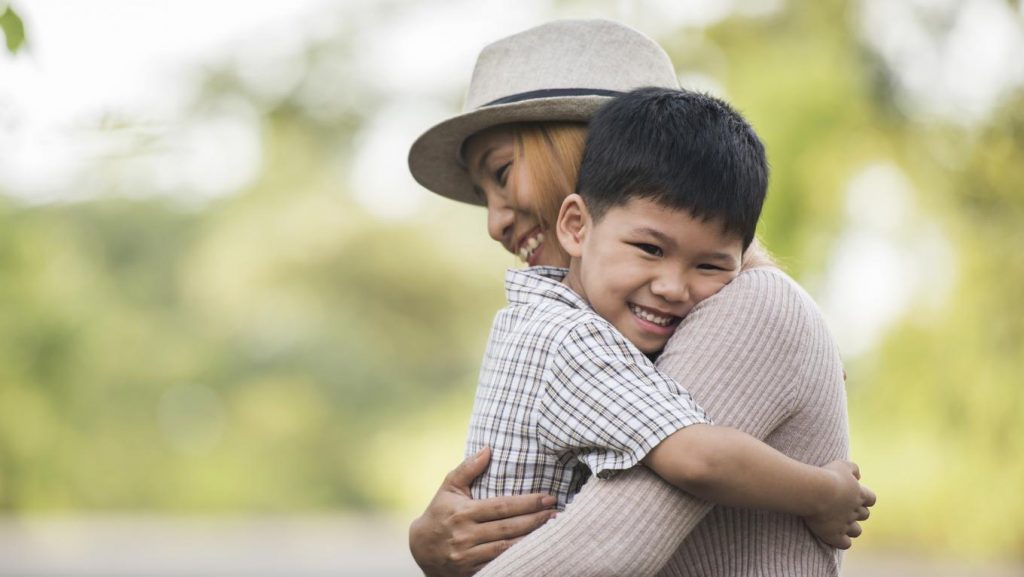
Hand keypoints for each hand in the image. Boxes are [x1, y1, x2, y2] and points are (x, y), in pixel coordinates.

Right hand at [409, 447, 557, 576]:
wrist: (420, 549)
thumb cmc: (439, 513)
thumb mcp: (449, 488)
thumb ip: (468, 468)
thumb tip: (488, 449)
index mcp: (463, 512)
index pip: (501, 507)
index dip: (526, 502)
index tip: (548, 497)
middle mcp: (465, 535)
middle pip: (508, 528)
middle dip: (535, 520)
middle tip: (557, 513)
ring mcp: (467, 556)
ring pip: (506, 548)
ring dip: (531, 540)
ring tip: (553, 530)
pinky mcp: (470, 571)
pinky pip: (499, 564)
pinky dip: (518, 557)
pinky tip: (535, 549)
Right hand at [802, 460, 875, 549]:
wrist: (815, 491)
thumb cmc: (827, 475)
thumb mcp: (842, 465)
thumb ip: (853, 469)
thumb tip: (858, 476)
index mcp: (859, 494)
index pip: (871, 499)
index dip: (864, 499)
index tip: (854, 496)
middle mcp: (855, 511)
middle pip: (864, 515)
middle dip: (856, 512)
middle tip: (841, 507)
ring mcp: (845, 524)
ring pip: (856, 531)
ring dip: (850, 528)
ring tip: (838, 524)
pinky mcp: (834, 535)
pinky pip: (845, 543)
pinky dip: (842, 541)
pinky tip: (834, 536)